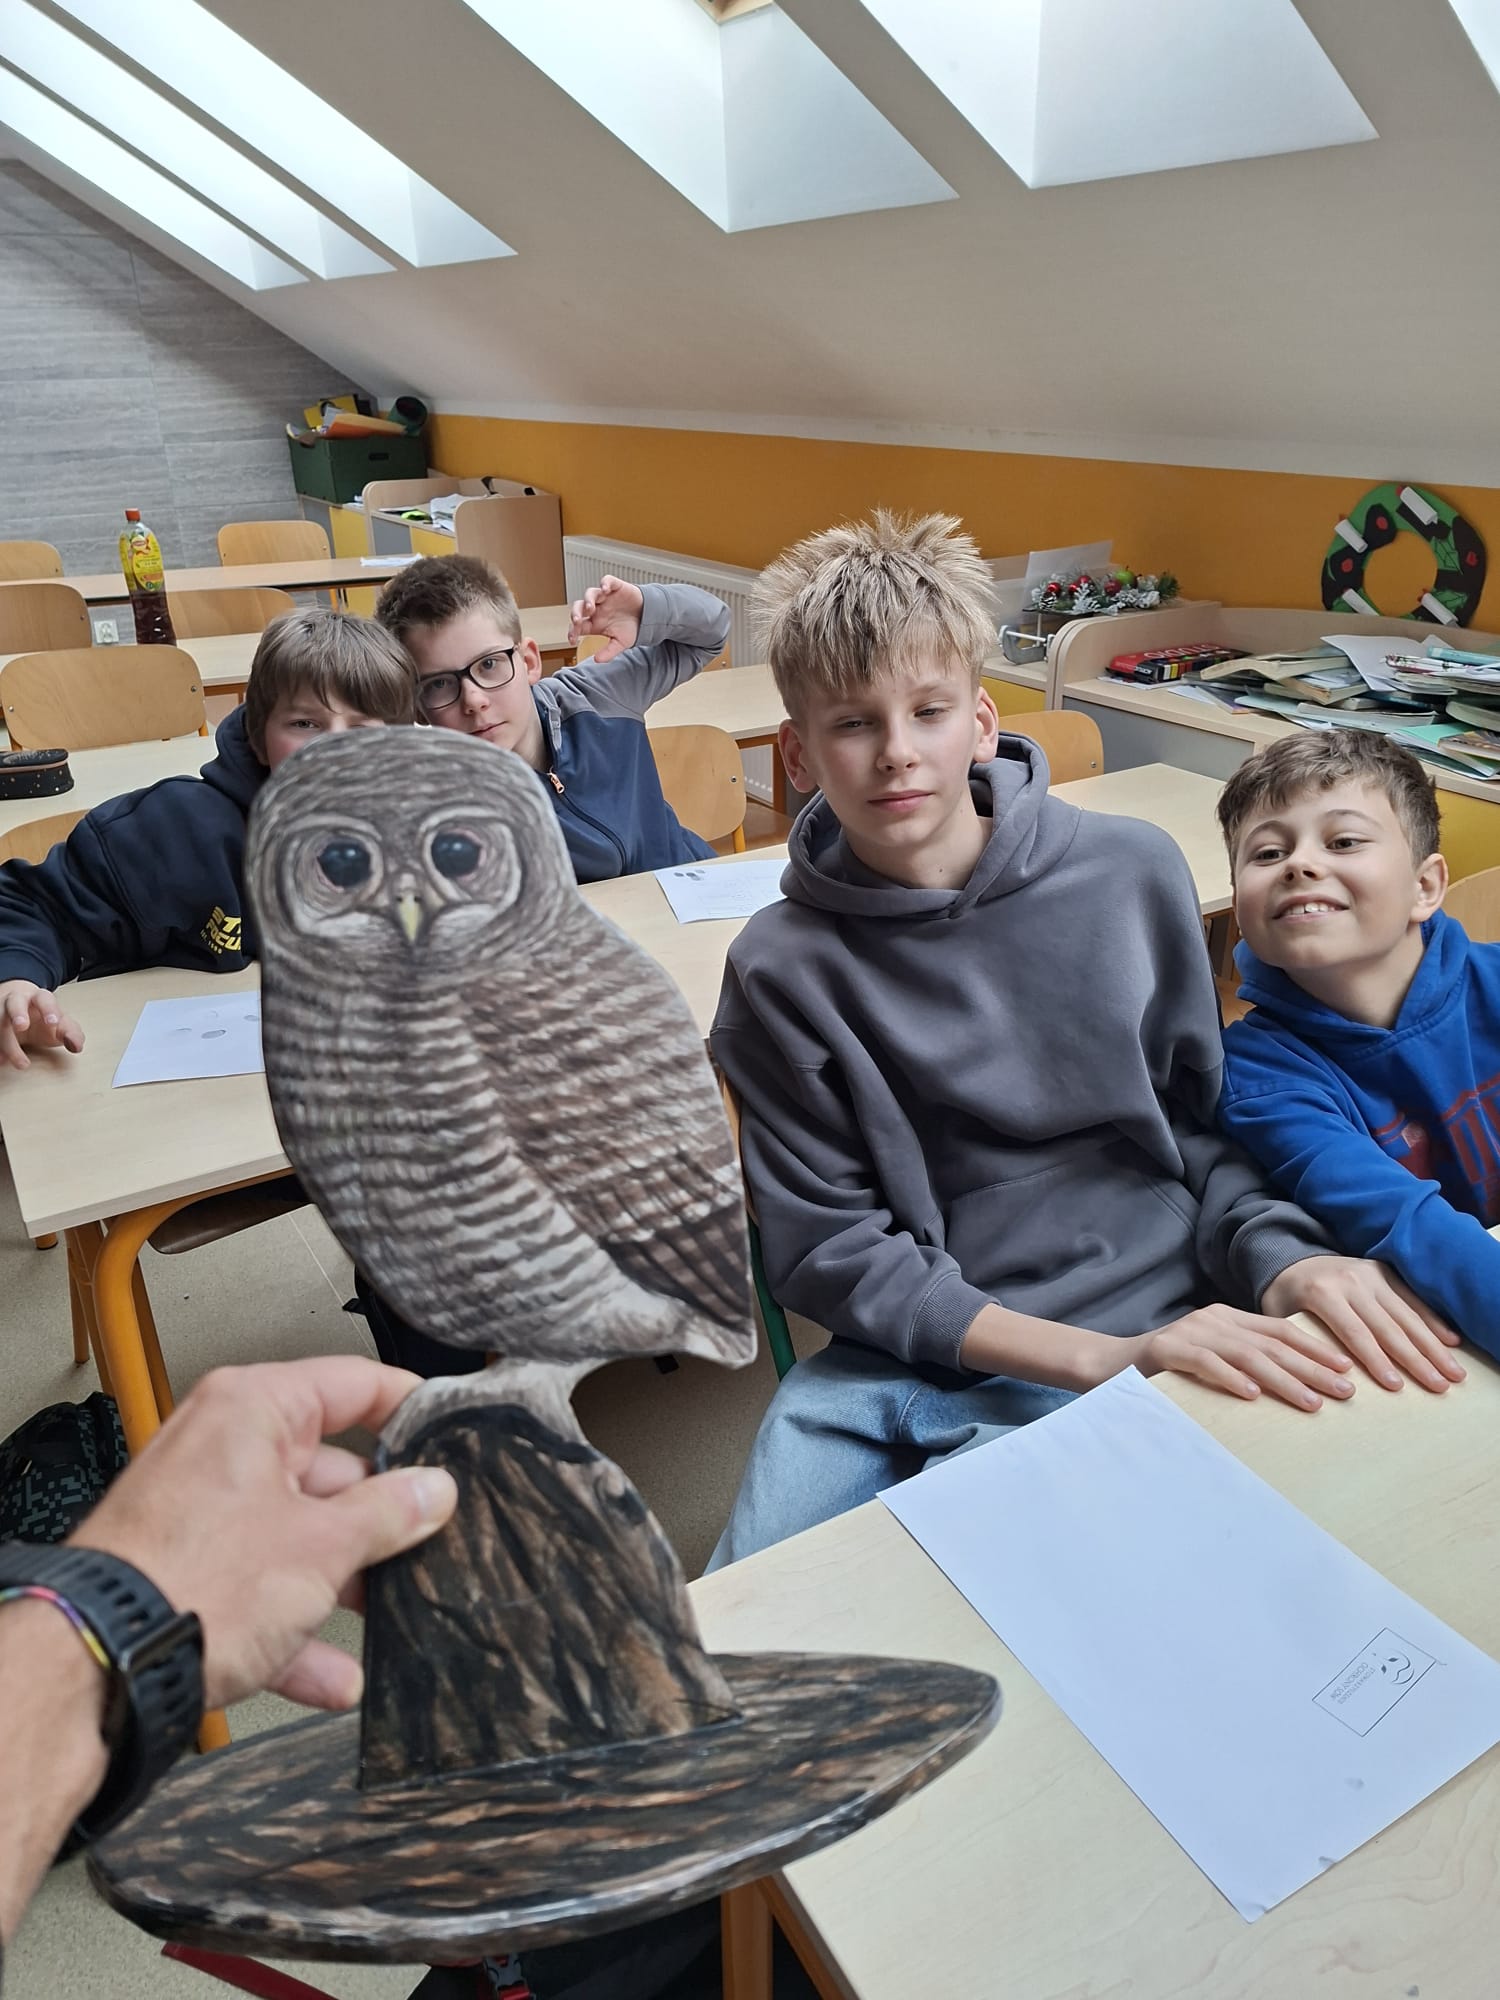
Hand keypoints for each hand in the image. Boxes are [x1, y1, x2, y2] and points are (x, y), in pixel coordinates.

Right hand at [0, 978, 83, 1068]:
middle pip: (14, 1003)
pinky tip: (1, 1061)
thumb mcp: (60, 1023)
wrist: (18, 1008)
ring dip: (3, 1040)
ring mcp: (0, 1011)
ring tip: (10, 1060)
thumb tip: (76, 1047)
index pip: (44, 999)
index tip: (53, 1023)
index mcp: (39, 998)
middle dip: (18, 1013)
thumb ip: (71, 1033)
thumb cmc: (43, 1017)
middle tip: (22, 1026)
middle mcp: (16, 1001)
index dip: (49, 1009)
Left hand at [70, 1358, 456, 1710]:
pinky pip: (258, 1588)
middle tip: (427, 1547)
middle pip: (329, 1471)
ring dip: (340, 1587)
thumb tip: (433, 1490)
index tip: (453, 1436)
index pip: (354, 1384)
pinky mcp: (185, 1570)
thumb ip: (389, 1513)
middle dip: (377, 1523)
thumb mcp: (323, 1546)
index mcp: (254, 1410)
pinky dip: (294, 1631)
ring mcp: (201, 1512)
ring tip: (386, 1618)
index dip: (411, 1409)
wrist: (100, 1669)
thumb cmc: (194, 1584)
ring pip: (295, 1537)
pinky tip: (333, 1676)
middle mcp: (223, 1448)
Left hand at [569, 575, 643, 662]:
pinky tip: (605, 589)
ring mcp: (606, 597)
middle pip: (579, 607)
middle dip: (575, 613)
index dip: (572, 631)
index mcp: (595, 622)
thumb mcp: (621, 643)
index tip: (572, 640)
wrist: (648, 617)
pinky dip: (605, 583)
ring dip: (588, 600)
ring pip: (590, 593)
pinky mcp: (616, 587)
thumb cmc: (632, 628)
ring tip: (591, 608)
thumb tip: (597, 660)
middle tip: (577, 620)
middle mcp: (598, 608)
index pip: (578, 625)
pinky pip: (607, 581)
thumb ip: (609, 652)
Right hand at [1121, 1303, 1356, 1411]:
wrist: (1109, 1364)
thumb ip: (1244, 1361)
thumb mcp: (1212, 1359)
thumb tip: (1297, 1383)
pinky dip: (1231, 1378)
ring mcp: (1190, 1331)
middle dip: (1312, 1368)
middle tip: (1345, 1390)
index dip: (1316, 1348)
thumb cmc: (1168, 1369)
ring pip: (1246, 1354)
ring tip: (1311, 1403)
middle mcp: (1214, 1319)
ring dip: (1284, 1379)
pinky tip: (1253, 1396)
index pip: (1282, 1331)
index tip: (1349, 1368)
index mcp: (1228, 1318)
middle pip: (1272, 1344)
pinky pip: (1206, 1363)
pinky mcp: (1166, 1348)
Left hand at [1260, 1255, 1464, 1394]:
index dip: (1376, 1361)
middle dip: (1416, 1360)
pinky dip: (1433, 1321)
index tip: (1397, 1387)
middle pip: (1388, 1327)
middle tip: (1439, 1386)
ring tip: (1453, 1373)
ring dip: (1433, 1346)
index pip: (1355, 1333)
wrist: (1289, 1255)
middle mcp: (1351, 1281)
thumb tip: (1315, 1379)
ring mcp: (1370, 1274)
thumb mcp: (1277, 1316)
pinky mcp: (1384, 1271)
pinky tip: (1451, 1342)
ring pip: (1407, 1315)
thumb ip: (1296, 1341)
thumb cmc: (1282, 1295)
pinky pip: (1412, 1299)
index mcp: (1323, 1293)